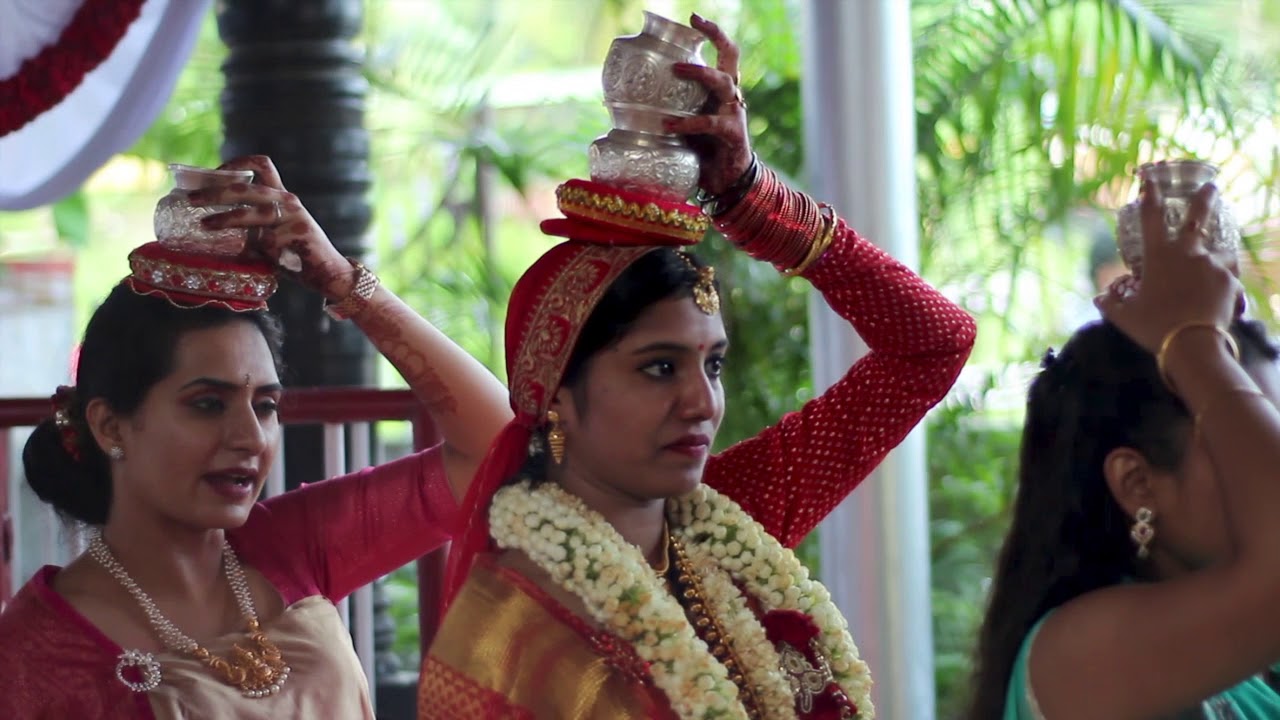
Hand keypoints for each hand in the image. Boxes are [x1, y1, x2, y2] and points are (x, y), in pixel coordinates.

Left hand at [190, 155, 350, 299]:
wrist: (329, 272)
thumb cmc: (295, 253)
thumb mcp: (272, 231)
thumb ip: (251, 223)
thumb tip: (209, 223)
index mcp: (281, 195)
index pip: (261, 164)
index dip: (235, 163)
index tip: (213, 174)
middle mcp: (288, 200)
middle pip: (247, 187)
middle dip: (215, 192)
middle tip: (192, 199)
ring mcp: (294, 217)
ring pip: (253, 212)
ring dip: (225, 218)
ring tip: (205, 224)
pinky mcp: (299, 235)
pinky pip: (266, 241)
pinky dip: (251, 251)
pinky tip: (246, 259)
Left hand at [662, 14, 752, 194]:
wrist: (727, 181)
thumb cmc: (703, 150)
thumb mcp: (684, 124)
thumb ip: (667, 109)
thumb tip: (622, 105)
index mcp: (721, 91)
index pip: (723, 53)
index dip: (711, 33)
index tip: (693, 18)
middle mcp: (730, 96)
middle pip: (731, 55)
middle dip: (716, 35)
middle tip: (696, 23)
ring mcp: (734, 112)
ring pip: (722, 81)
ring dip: (699, 72)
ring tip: (677, 68)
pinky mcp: (733, 133)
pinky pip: (709, 122)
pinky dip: (687, 122)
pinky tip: (668, 125)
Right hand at [1094, 180, 1241, 353]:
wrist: (1192, 344)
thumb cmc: (1154, 327)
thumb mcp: (1125, 317)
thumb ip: (1111, 304)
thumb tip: (1099, 298)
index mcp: (1159, 256)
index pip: (1151, 217)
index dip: (1150, 195)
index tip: (1151, 179)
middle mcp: (1188, 253)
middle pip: (1198, 217)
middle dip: (1204, 198)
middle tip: (1212, 186)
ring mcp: (1212, 264)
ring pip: (1217, 253)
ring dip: (1214, 259)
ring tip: (1211, 272)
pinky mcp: (1230, 280)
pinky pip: (1227, 277)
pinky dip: (1223, 284)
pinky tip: (1221, 298)